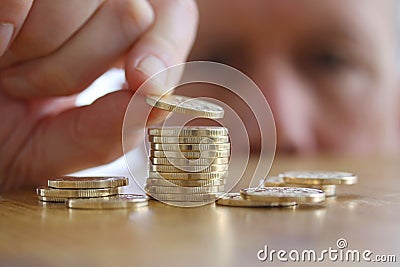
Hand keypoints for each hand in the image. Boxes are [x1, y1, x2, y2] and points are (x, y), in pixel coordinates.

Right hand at [0, 0, 197, 190]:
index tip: (142, 81)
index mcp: (115, 39)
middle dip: (82, 67)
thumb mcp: (50, 144)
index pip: (172, 18)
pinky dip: (12, 27)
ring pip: (82, 0)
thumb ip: (105, 131)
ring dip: (42, 54)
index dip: (165, 49)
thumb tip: (157, 103)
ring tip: (9, 71)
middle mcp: (92, 2)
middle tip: (32, 88)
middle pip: (133, 13)